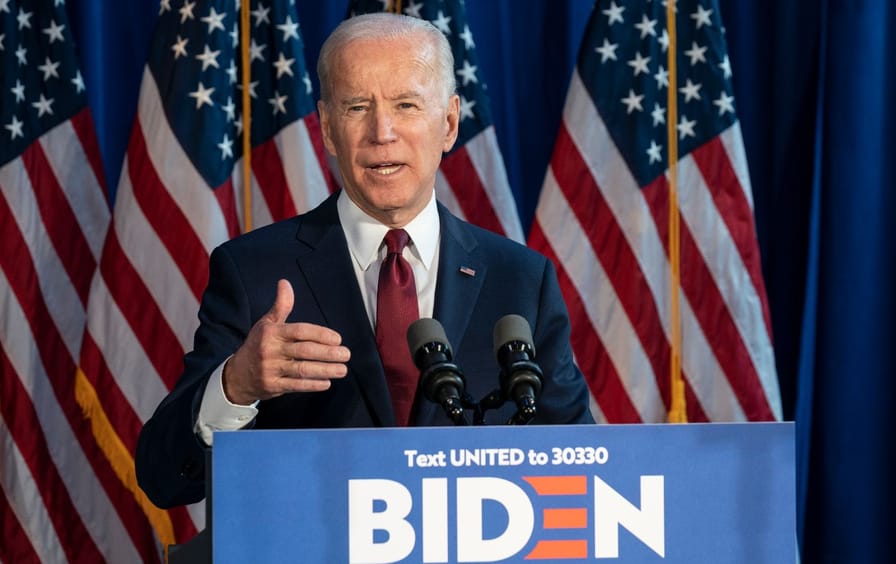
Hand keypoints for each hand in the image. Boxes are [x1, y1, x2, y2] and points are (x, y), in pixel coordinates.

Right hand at [222, 279, 349, 404]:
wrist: (237, 375)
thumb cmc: (257, 345)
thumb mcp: (266, 323)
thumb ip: (281, 305)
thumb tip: (285, 283)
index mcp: (271, 333)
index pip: (299, 331)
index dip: (320, 334)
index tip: (337, 339)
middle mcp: (271, 350)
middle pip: (304, 351)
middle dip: (327, 353)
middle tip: (346, 354)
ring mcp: (271, 369)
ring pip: (302, 370)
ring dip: (325, 370)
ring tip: (342, 369)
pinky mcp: (273, 386)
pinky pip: (296, 385)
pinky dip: (312, 385)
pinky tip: (327, 382)